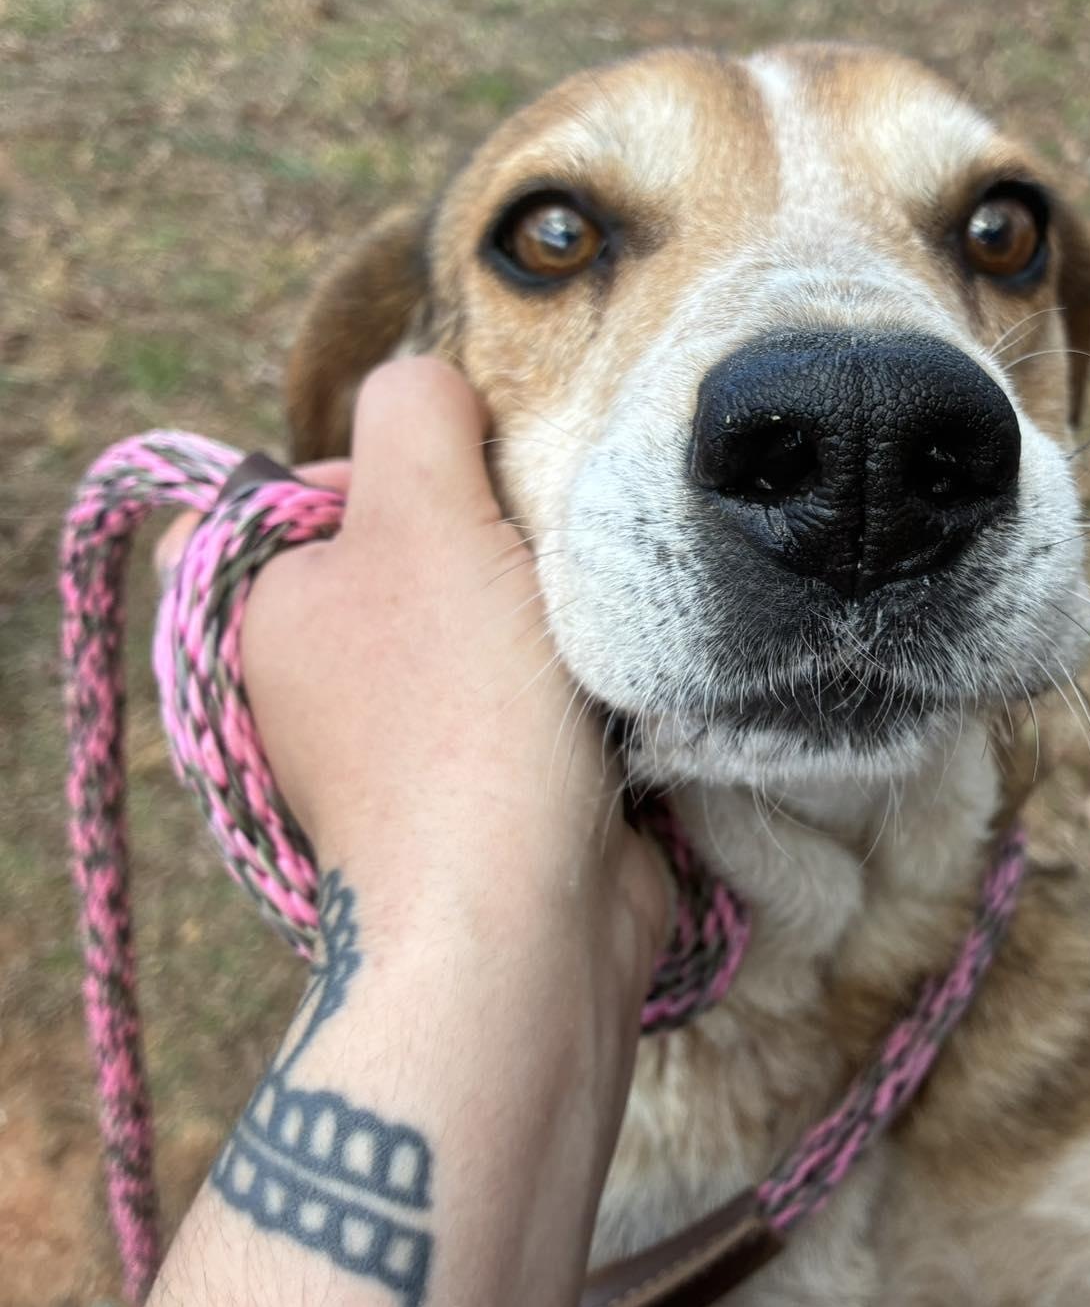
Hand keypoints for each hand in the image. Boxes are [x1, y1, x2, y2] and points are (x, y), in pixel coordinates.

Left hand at [156, 355, 664, 973]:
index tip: (461, 498)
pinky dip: (567, 683)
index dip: (392, 471)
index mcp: (268, 608)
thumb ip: (416, 410)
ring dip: (545, 610)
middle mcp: (316, 678)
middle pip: (414, 551)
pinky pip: (526, 694)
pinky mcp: (479, 790)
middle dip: (493, 539)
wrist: (521, 918)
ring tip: (585, 626)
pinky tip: (604, 691)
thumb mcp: (424, 515)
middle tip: (543, 559)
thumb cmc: (460, 708)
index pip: (308, 489)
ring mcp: (398, 743)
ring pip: (483, 620)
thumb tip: (436, 388)